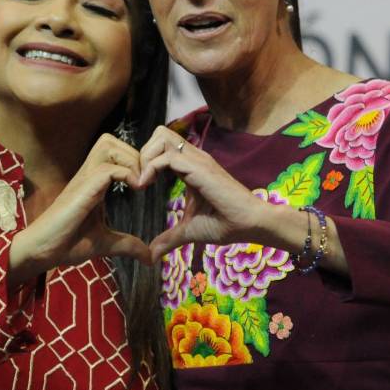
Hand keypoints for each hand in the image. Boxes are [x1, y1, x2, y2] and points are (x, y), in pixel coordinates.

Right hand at [10, 134, 150, 283]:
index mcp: (93, 182)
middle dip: (134, 154)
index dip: (135, 160)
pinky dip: (127, 174)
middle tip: (146, 180)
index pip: (114, 152)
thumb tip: (149, 257)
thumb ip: (127, 245)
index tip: (148, 184)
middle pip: (110, 141)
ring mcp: (84, 179)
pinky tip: (135, 190)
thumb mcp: (105, 242)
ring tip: (140, 183)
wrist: (42, 251)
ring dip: (129, 159)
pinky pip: (108, 168)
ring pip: (108, 145)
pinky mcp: (82, 188)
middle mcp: (87, 175)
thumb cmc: (66, 243)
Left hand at [138, 126, 265, 262]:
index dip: (145, 161)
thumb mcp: (189, 231)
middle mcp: (194, 157)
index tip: (139, 185)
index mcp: (190, 167)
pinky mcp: (200, 168)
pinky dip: (150, 168)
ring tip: (142, 182)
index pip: (162, 146)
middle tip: (139, 179)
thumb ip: (169, 238)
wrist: (250, 224)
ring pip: (162, 136)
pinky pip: (167, 157)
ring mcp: (198, 160)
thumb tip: (151, 256)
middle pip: (160, 133)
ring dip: (145, 156)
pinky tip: (145, 187)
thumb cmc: (225, 224)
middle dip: (143, 152)